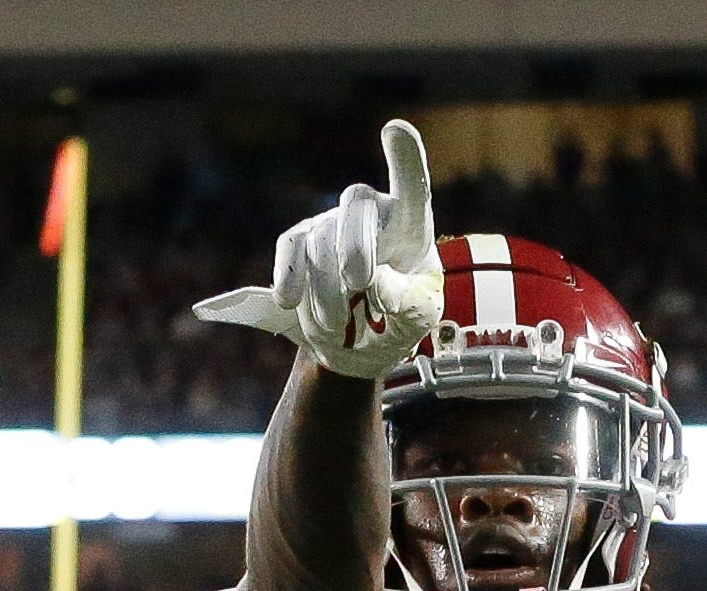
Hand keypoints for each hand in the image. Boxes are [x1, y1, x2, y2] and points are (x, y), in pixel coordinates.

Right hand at [195, 120, 441, 379]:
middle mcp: (370, 213)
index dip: (404, 157)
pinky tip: (288, 301)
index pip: (412, 185)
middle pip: (356, 203)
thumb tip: (374, 282)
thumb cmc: (397, 321)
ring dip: (326, 287)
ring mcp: (331, 224)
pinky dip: (288, 277)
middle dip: (356, 245)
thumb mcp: (418, 321)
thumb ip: (408, 304)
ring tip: (337, 325)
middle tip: (360, 284)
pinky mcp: (300, 242)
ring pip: (321, 238)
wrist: (358, 345)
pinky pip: (290, 248)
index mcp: (411, 224)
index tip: (394, 129)